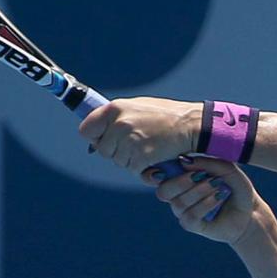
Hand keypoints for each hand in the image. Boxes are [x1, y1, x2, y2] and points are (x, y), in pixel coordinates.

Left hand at [79, 97, 201, 173]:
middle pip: (103, 150)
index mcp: (114, 109)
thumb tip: (98, 133)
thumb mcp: (137, 107)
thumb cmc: (166, 115)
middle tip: (136, 144)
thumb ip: (117, 118)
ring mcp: (128, 142)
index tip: (104, 140)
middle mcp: (118, 125)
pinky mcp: (140, 158)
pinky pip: (133, 170)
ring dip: (131, 160)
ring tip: (148, 147)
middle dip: (116, 151)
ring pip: (118, 162)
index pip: (86, 130)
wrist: (191, 124)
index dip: (95, 138)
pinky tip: (155, 156)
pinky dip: (143, 168)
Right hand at [143, 156, 260, 244]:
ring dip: (199, 192)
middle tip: (201, 175)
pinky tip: (219, 198)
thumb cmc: (235, 186)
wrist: (249, 211)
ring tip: (218, 185)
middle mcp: (177, 194)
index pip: (155, 176)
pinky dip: (205, 204)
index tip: (166, 167)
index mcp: (180, 177)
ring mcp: (183, 211)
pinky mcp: (192, 224)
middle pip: (163, 191)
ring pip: (179, 203)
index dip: (152, 173)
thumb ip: (207, 163)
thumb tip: (183, 161)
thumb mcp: (227, 168)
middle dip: (181, 182)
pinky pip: (190, 216)